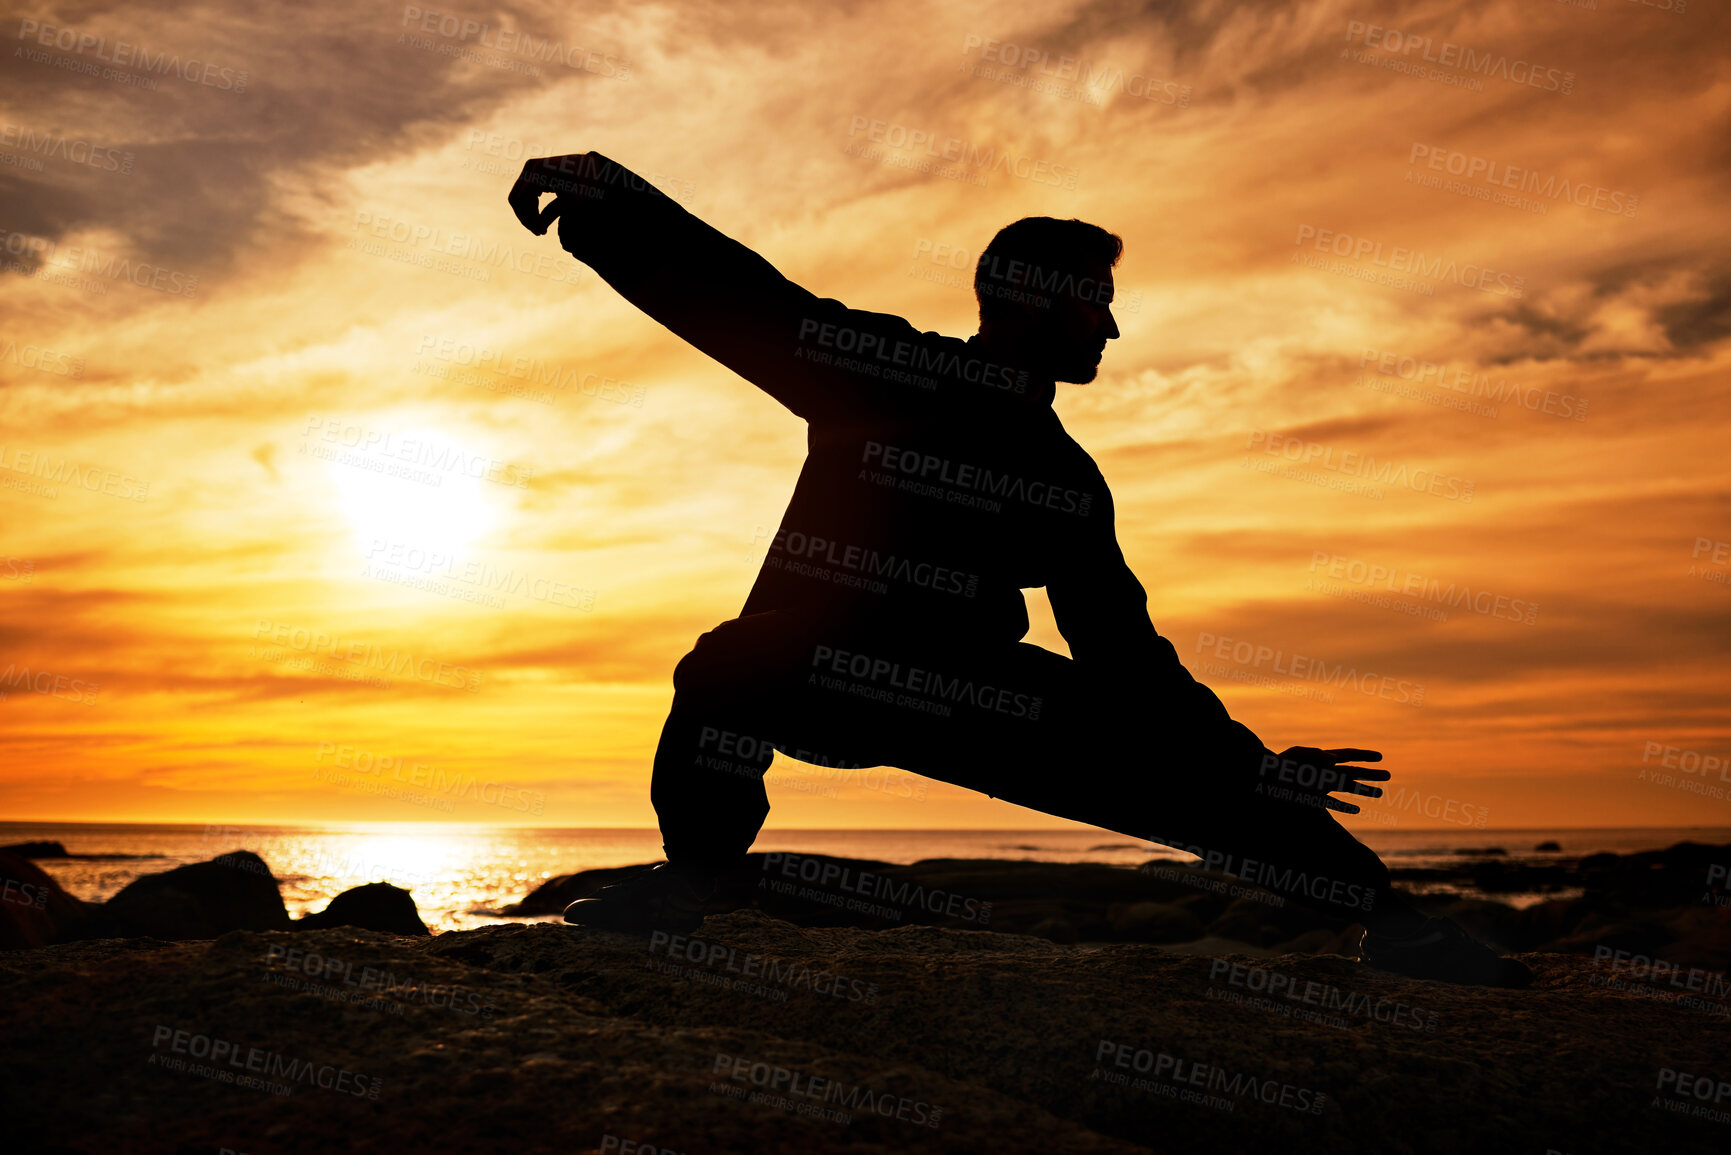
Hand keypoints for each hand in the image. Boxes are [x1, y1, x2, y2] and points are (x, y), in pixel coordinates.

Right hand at [507, 152, 595, 235]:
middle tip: (539, 232)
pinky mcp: (529, 173)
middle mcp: (531, 166)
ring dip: (525, 214)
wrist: (586, 167)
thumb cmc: (582, 184)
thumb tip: (539, 229)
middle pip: (517, 198)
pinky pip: (521, 193)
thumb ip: (554, 212)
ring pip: (516, 197)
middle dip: (525, 218)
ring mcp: (529, 168)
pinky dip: (528, 207)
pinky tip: (539, 216)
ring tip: (540, 227)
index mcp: (542, 170)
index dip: (531, 217)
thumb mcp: (572, 200)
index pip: (526, 198)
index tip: (542, 232)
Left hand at [1260, 746, 1389, 814]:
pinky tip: (1357, 810)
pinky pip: (1333, 804)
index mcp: (1321, 758)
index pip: (1347, 755)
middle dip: (1371, 774)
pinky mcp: (1312, 800)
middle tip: (1389, 775)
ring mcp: (1320, 786)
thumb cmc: (1275, 767)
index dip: (1363, 755)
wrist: (1260, 783)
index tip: (1380, 756)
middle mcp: (1323, 772)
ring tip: (1381, 794)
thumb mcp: (1295, 756)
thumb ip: (1314, 755)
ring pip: (1347, 788)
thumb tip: (1334, 758)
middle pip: (1352, 772)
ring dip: (1364, 791)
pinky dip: (1345, 807)